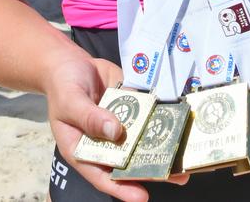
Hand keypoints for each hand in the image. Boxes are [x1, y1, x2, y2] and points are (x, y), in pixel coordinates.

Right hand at [45, 56, 187, 199]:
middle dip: (153, 169)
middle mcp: (105, 142)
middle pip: (129, 161)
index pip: (103, 175)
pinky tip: (179, 120)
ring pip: (142, 139)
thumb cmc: (63, 87)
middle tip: (179, 176)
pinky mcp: (132, 104)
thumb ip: (91, 117)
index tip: (142, 197)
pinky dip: (161, 117)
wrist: (71, 61)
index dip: (122, 187)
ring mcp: (121, 123)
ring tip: (185, 154)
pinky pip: (147, 113)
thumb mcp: (70, 102)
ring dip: (162, 145)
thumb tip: (116, 132)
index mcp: (84, 149)